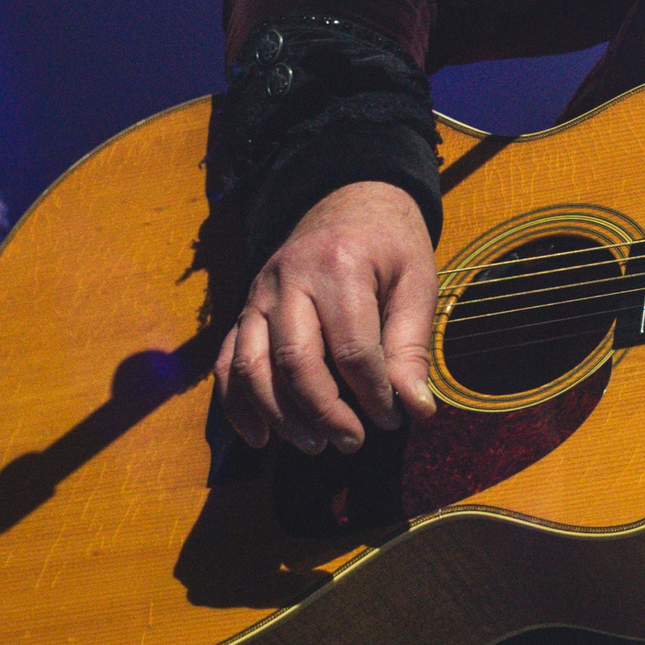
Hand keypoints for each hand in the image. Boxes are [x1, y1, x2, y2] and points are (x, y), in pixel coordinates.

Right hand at [213, 181, 439, 453]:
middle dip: (324, 412)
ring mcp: (258, 294)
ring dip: (280, 415)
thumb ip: (412, 347)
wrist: (349, 200)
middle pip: (296, 360)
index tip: (392, 419)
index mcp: (340, 267)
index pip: (352, 349)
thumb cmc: (389, 245)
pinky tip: (260, 436)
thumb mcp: (417, 283)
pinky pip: (227, 361)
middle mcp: (289, 279)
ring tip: (315, 444)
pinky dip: (237, 404)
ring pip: (252, 365)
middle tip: (353, 442)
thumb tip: (416, 409)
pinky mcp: (243, 308)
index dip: (373, 394)